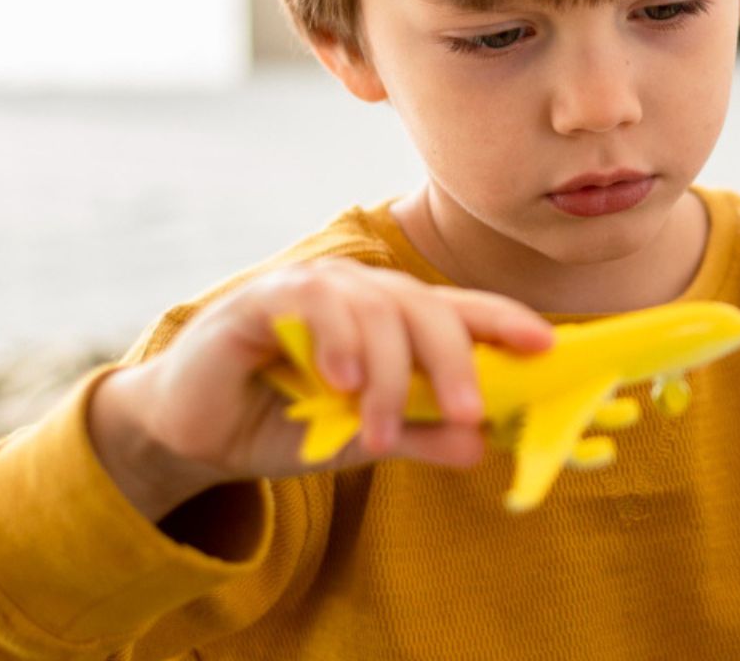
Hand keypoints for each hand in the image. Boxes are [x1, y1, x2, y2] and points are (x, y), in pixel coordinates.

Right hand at [87, 256, 553, 520]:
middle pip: (427, 308)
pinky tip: (339, 380)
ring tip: (377, 429)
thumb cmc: (283, 423)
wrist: (192, 433)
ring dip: (385, 374)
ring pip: (375, 309)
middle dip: (455, 360)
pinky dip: (334, 339)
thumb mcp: (362, 439)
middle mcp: (362, 297)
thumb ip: (419, 436)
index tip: (547, 346)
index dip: (506, 322)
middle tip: (466, 412)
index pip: (462, 311)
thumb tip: (481, 446)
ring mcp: (314, 292)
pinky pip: (313, 303)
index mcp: (395, 323)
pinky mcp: (263, 298)